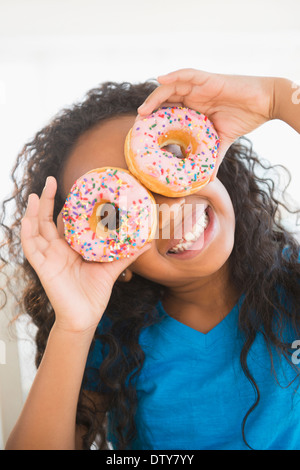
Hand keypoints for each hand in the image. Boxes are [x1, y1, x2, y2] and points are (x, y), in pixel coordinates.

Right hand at [21, 176, 150, 332]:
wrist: (85, 317)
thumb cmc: (95, 294)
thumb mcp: (111, 269)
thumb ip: (127, 254)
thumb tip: (148, 241)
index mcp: (70, 248)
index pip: (64, 223)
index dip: (65, 206)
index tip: (74, 187)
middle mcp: (57, 250)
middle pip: (46, 220)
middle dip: (46, 200)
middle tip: (50, 179)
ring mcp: (48, 258)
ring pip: (35, 230)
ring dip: (32, 212)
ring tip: (34, 194)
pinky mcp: (43, 268)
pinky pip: (31, 249)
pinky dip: (27, 234)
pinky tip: (27, 220)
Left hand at [138, 68, 275, 178]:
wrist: (265, 104)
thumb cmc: (244, 118)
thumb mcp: (223, 142)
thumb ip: (213, 158)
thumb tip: (208, 181)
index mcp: (194, 108)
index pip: (168, 112)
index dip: (155, 121)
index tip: (142, 134)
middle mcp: (193, 96)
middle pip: (164, 100)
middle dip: (149, 111)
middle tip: (137, 125)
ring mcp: (200, 86)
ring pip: (171, 87)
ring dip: (155, 97)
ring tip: (143, 111)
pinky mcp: (209, 79)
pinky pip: (188, 74)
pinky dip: (174, 76)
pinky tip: (161, 80)